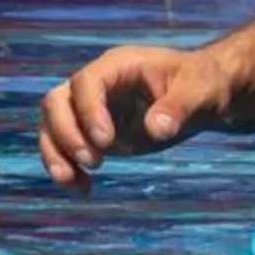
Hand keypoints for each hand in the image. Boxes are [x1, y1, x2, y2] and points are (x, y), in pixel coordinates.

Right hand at [38, 44, 231, 192]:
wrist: (202, 95)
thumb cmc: (202, 84)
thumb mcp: (199, 90)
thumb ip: (178, 107)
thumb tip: (157, 129)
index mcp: (118, 65)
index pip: (85, 83)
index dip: (88, 112)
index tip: (106, 142)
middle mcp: (96, 84)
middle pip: (56, 102)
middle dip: (66, 134)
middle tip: (95, 162)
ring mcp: (90, 108)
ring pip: (52, 126)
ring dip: (56, 155)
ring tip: (75, 184)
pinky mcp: (91, 132)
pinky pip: (64, 147)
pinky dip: (67, 168)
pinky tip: (83, 189)